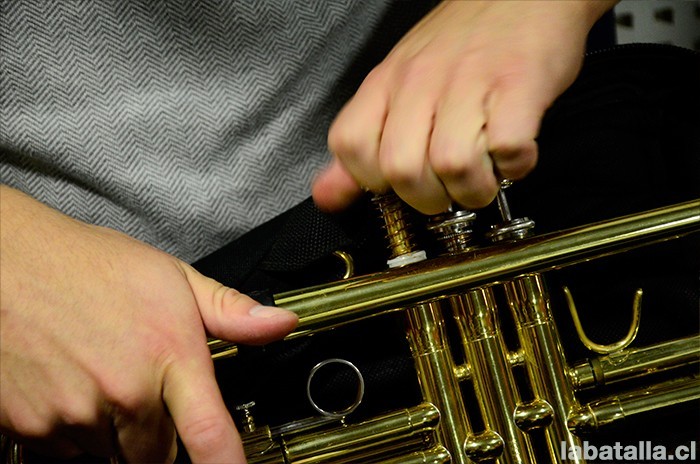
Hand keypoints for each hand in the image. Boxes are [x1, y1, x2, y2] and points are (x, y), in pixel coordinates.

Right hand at [0, 186, 297, 462]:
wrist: (12, 261)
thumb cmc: (91, 265)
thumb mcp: (172, 278)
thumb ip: (231, 311)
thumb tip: (281, 323)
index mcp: (167, 354)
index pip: (208, 432)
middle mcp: (123, 391)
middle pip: (158, 453)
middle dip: (159, 432)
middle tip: (144, 382)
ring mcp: (74, 413)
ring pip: (113, 452)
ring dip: (116, 430)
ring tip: (103, 373)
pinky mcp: (33, 426)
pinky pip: (69, 450)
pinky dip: (76, 429)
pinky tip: (73, 382)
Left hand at [313, 0, 616, 213]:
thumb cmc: (462, 43)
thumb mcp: (397, 83)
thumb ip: (363, 141)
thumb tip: (327, 196)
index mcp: (386, 83)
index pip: (350, 145)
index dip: (372, 181)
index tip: (401, 182)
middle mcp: (421, 81)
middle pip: (401, 168)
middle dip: (428, 200)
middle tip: (449, 191)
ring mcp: (470, 81)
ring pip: (451, 164)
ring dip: (473, 190)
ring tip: (484, 178)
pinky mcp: (519, 84)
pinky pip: (508, 146)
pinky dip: (514, 165)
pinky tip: (513, 156)